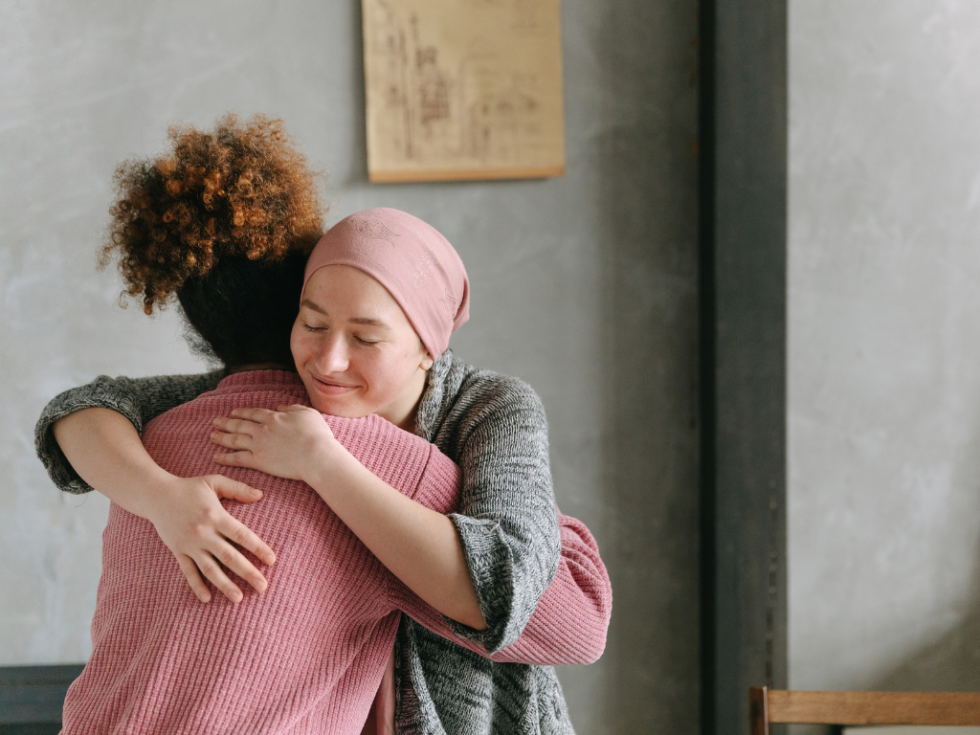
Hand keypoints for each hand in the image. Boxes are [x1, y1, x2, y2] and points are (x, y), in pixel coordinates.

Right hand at [144, 474, 276, 603]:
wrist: (155, 495)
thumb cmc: (189, 487)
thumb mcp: (214, 481)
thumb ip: (238, 489)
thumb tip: (260, 495)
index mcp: (216, 516)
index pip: (241, 535)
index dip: (258, 548)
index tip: (272, 560)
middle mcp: (204, 533)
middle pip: (229, 556)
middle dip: (247, 572)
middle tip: (263, 587)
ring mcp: (190, 544)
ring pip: (210, 568)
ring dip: (225, 585)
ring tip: (239, 598)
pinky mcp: (178, 551)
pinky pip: (188, 571)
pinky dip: (197, 585)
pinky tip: (207, 599)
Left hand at [210, 404, 337, 483]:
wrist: (316, 455)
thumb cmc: (317, 434)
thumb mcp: (307, 413)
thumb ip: (292, 408)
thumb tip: (280, 407)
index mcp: (274, 417)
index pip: (253, 413)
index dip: (242, 412)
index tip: (233, 412)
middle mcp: (262, 430)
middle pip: (239, 425)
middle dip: (226, 423)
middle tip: (215, 422)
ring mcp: (258, 445)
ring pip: (234, 440)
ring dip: (222, 437)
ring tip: (212, 436)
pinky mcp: (258, 461)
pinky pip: (237, 458)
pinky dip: (225, 457)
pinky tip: (216, 456)